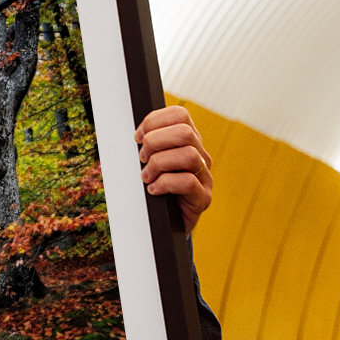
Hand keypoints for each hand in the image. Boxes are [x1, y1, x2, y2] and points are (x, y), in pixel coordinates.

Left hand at [135, 106, 212, 232]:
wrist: (165, 225)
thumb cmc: (154, 190)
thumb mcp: (149, 162)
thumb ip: (147, 146)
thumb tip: (135, 135)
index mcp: (188, 142)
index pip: (179, 115)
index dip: (154, 121)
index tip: (137, 137)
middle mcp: (201, 156)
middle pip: (184, 132)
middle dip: (155, 142)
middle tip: (142, 159)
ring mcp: (205, 177)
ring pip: (188, 155)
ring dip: (159, 164)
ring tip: (146, 177)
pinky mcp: (203, 198)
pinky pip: (188, 182)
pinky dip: (164, 184)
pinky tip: (153, 190)